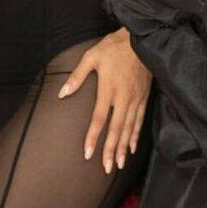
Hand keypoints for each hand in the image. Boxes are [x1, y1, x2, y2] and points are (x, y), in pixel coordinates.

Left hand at [57, 27, 151, 172]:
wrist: (141, 39)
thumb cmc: (114, 47)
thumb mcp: (92, 57)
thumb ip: (77, 76)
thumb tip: (62, 93)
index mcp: (108, 89)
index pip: (99, 119)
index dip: (93, 137)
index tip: (87, 153)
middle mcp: (123, 98)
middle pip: (116, 129)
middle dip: (110, 150)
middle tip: (106, 168)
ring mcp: (135, 99)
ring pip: (129, 128)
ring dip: (123, 147)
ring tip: (118, 164)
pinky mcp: (143, 97)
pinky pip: (140, 120)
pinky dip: (136, 136)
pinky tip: (131, 148)